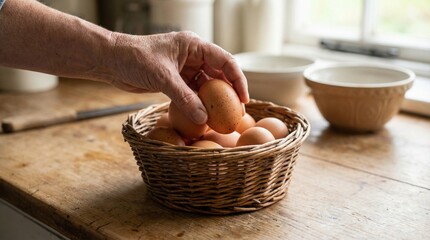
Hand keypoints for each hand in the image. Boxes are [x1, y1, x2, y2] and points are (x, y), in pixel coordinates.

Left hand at [108, 31, 248, 123]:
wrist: (112, 60)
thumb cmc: (135, 58)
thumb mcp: (162, 77)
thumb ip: (184, 97)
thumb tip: (203, 119)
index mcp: (194, 45)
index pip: (225, 61)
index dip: (238, 79)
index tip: (244, 99)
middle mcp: (193, 55)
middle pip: (219, 74)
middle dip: (229, 92)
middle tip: (237, 112)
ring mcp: (185, 68)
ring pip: (206, 85)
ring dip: (214, 100)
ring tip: (222, 117)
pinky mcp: (176, 80)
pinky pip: (193, 93)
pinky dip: (199, 104)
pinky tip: (204, 116)